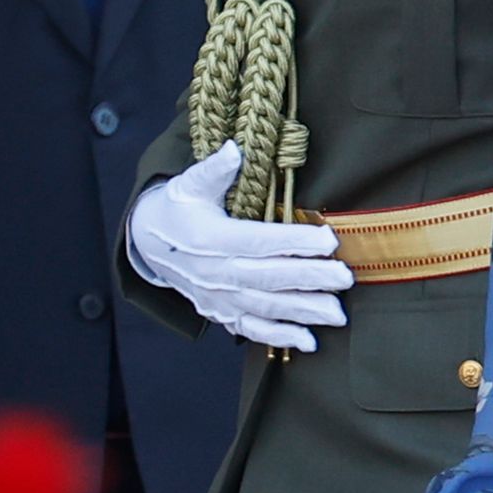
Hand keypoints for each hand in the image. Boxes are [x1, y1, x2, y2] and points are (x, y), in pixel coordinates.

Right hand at [126, 142, 352, 350]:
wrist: (147, 244)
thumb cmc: (177, 208)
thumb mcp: (188, 184)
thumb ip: (213, 169)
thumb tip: (234, 150)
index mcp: (210, 239)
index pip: (259, 241)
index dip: (294, 242)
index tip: (329, 240)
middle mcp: (215, 273)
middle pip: (269, 278)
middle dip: (309, 279)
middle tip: (345, 278)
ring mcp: (218, 297)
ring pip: (265, 308)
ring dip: (303, 312)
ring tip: (337, 314)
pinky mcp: (221, 313)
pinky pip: (251, 329)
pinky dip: (279, 338)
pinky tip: (308, 342)